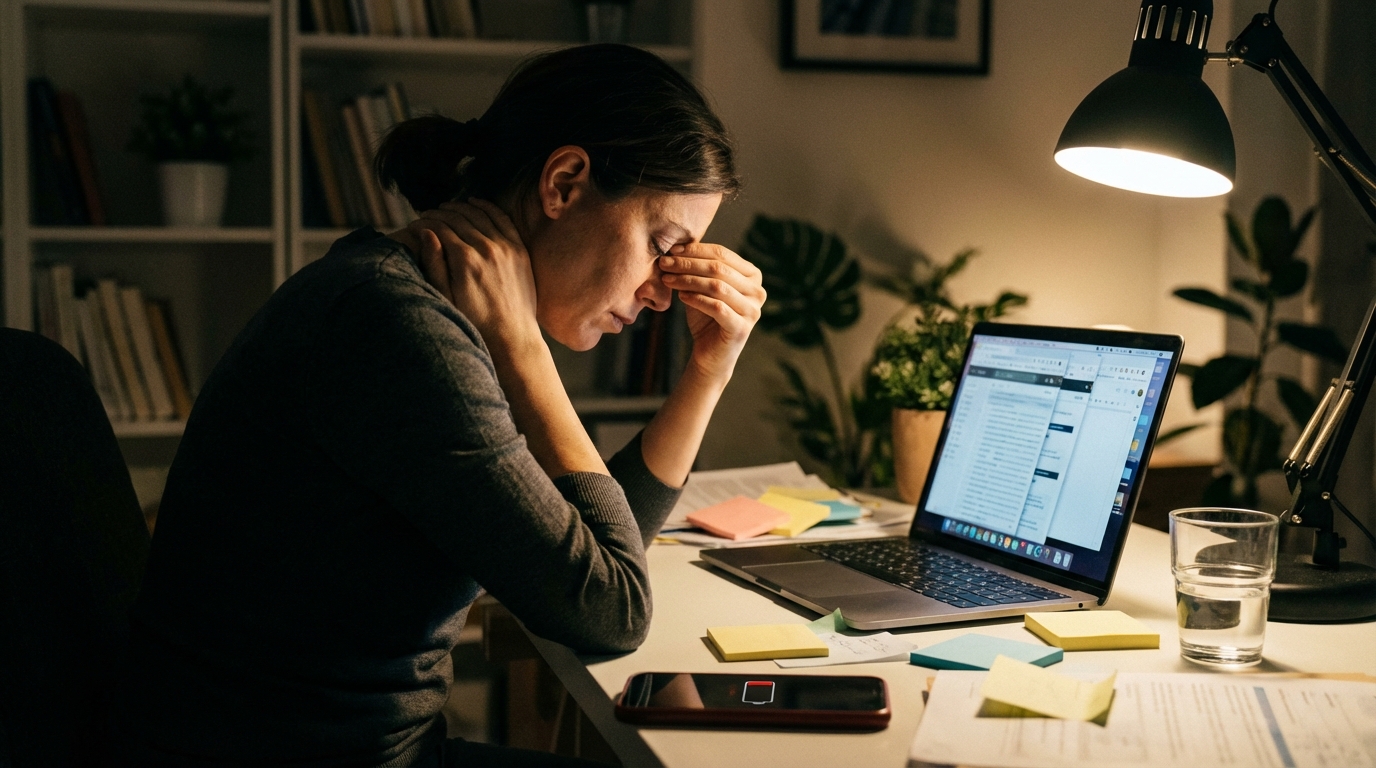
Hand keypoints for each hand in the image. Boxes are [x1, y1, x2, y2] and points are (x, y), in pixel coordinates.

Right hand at [410, 199, 542, 354]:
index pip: (439, 228)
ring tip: (445, 209)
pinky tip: (474, 202)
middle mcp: (486, 248)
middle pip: (457, 218)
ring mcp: (506, 247)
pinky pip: (501, 218)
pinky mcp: (519, 249)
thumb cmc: (474, 322)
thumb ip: (434, 263)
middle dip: (438, 214)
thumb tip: (424, 233)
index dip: (423, 223)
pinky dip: (486, 207)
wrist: (511, 337)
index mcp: (465, 260)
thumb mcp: (445, 297)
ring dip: (459, 207)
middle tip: (426, 216)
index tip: (413, 225)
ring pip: (478, 214)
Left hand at [658, 243, 764, 384]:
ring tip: (668, 279)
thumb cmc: (705, 316)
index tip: (670, 250)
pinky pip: (717, 307)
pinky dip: (696, 299)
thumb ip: (697, 267)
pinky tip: (681, 296)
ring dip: (688, 280)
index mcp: (752, 275)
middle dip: (688, 263)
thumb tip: (677, 245)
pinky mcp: (742, 328)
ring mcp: (753, 310)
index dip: (695, 250)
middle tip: (664, 263)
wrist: (709, 354)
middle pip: (719, 268)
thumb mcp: (701, 286)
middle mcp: (758, 291)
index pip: (722, 254)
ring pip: (717, 286)